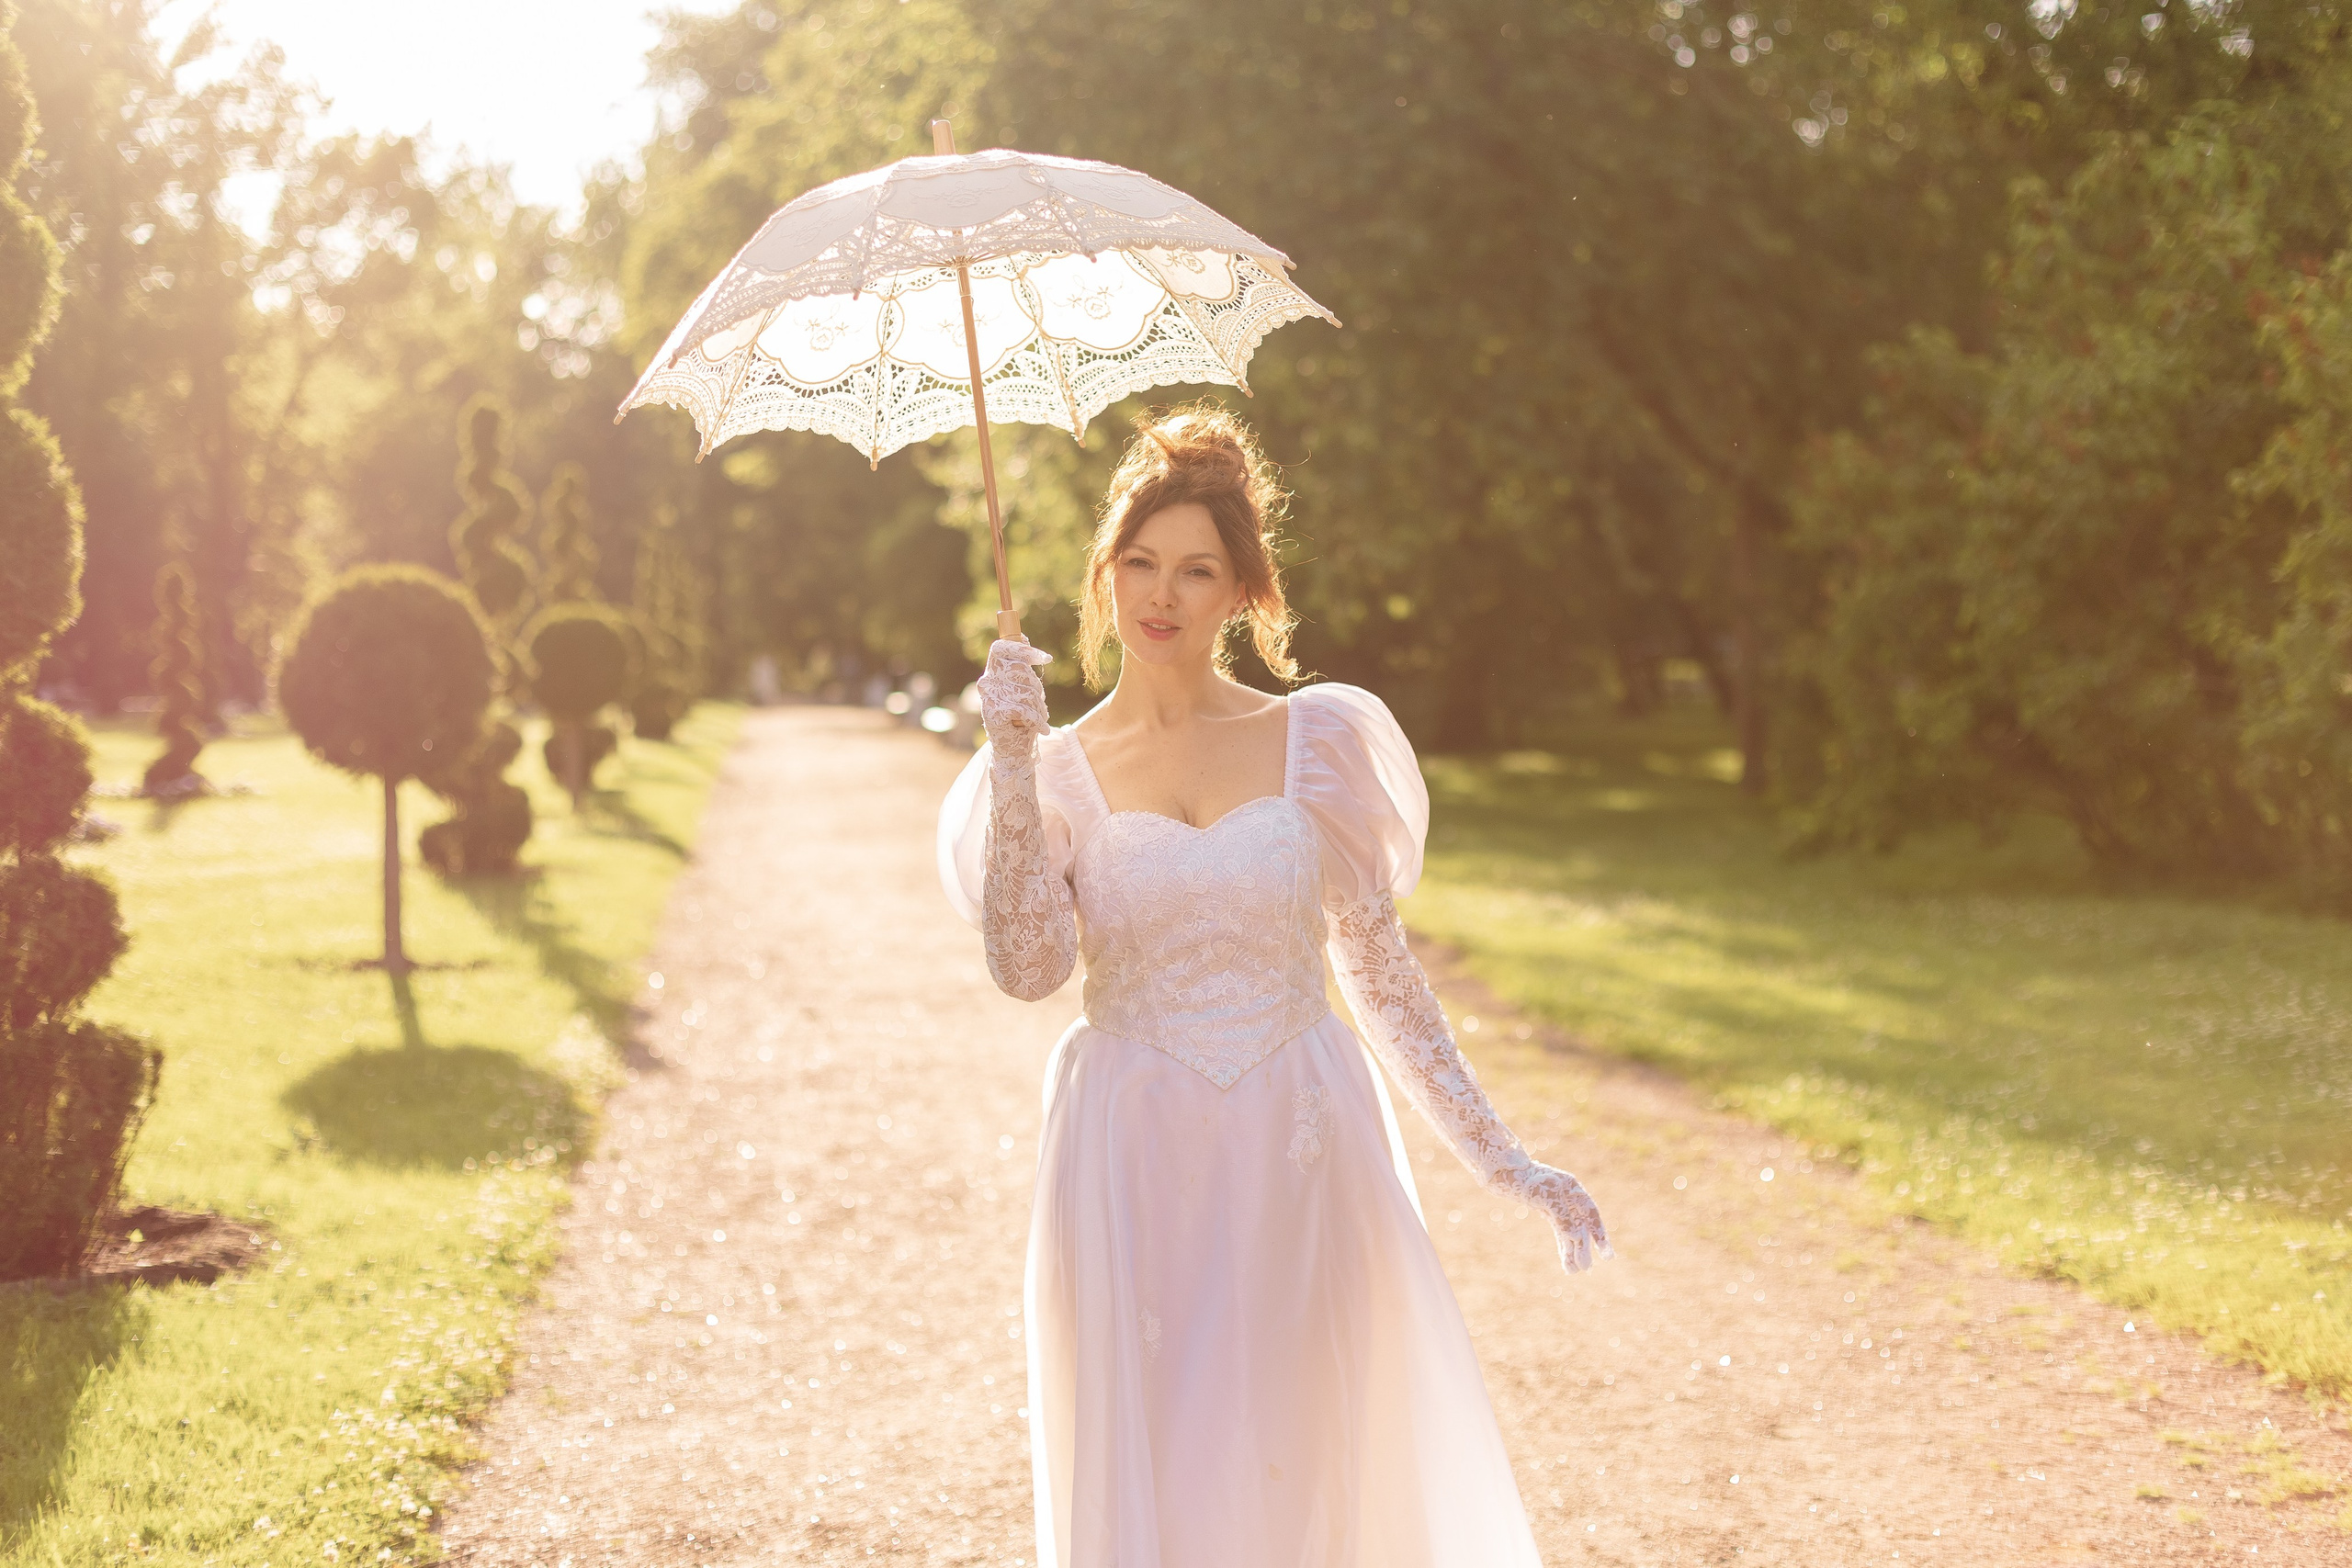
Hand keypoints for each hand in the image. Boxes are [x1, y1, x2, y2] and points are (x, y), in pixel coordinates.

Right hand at [978, 638, 1052, 759]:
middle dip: (1037, 688)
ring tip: (1038, 718)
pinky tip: (1040, 729)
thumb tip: (1024, 637)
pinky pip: (1024, 709)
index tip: (1045, 658)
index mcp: (993, 673)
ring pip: (1026, 692)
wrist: (1014, 752)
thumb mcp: (1024, 689)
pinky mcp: (993, 713)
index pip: (1001, 648)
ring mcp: (988, 698)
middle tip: (1039, 704)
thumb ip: (1022, 666)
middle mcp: (986, 683)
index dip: (1023, 649)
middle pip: (1021, 670)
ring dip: (1040, 708)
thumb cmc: (1022, 718)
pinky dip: (1037, 721)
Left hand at [1524, 1166, 1610, 1273]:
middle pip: (1580, 1225)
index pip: (1591, 1213)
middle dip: (1584, 1247)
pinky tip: (1566, 1261)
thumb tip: (1576, 1238)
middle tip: (1586, 1268)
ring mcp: (1557, 1204)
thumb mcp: (1544, 1196)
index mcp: (1572, 1188)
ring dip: (1572, 1250)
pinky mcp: (1546, 1211)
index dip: (1599, 1233)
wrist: (1501, 1172)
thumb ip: (1562, 1216)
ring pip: (1570, 1231)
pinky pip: (1559, 1231)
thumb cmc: (1524, 1179)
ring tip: (1574, 1271)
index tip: (1606, 1254)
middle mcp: (1567, 1196)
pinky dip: (1563, 1246)